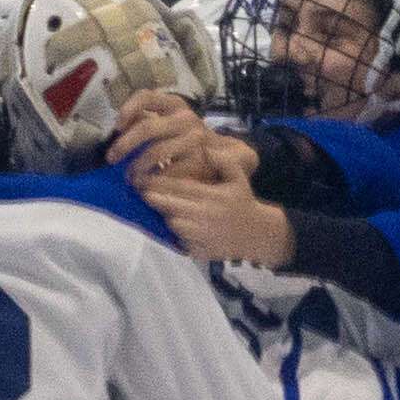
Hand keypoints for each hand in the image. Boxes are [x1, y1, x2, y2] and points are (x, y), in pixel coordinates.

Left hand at [107, 89, 253, 186]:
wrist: (229, 160)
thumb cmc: (190, 144)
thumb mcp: (171, 127)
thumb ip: (150, 123)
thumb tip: (121, 127)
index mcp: (175, 104)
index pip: (147, 96)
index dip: (128, 109)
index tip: (116, 127)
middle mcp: (185, 117)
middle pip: (147, 127)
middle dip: (124, 145)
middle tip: (112, 160)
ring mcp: (194, 137)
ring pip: (156, 152)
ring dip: (138, 167)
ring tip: (131, 179)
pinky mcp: (199, 158)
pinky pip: (169, 170)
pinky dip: (155, 179)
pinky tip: (149, 186)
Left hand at [137, 155, 295, 265]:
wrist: (258, 235)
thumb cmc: (243, 203)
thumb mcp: (238, 178)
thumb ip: (223, 161)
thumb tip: (207, 148)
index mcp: (211, 197)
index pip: (178, 188)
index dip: (158, 183)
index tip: (143, 179)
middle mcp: (204, 216)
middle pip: (170, 206)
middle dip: (154, 199)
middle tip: (142, 192)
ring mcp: (201, 236)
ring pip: (172, 224)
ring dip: (164, 216)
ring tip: (158, 208)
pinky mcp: (199, 251)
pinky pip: (179, 242)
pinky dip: (174, 234)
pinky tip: (173, 224)